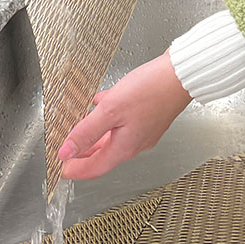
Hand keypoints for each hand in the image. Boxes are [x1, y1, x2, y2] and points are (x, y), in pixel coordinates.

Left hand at [57, 52, 191, 179]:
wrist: (181, 74)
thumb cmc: (152, 90)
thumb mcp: (111, 110)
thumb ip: (87, 131)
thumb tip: (67, 151)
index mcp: (125, 147)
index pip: (95, 167)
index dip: (76, 168)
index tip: (63, 168)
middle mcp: (136, 142)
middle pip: (104, 153)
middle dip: (85, 151)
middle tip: (69, 151)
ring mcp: (145, 130)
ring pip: (114, 136)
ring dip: (97, 133)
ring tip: (83, 126)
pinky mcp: (150, 116)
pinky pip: (124, 122)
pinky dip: (111, 116)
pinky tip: (106, 101)